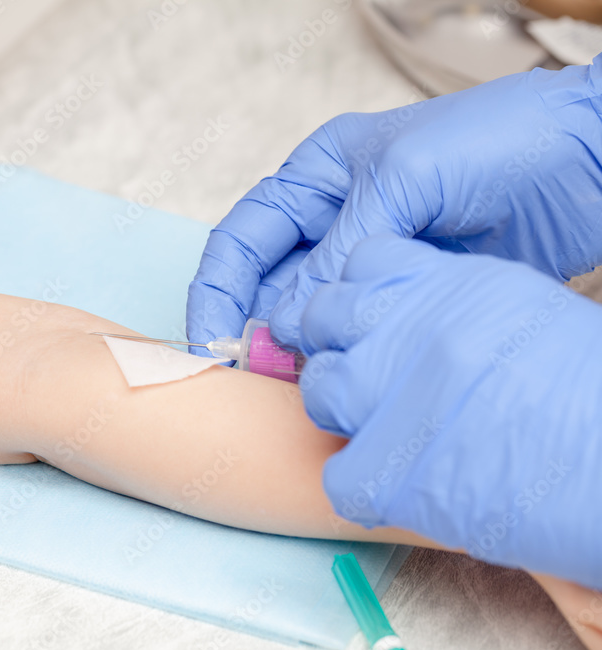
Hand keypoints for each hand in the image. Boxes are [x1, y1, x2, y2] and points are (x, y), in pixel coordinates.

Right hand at [187, 56, 601, 350]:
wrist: (587, 159)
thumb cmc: (497, 140)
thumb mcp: (403, 183)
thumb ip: (339, 253)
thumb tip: (287, 324)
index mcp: (320, 176)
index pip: (245, 236)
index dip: (219, 287)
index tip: (209, 337)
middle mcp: (336, 219)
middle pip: (268, 282)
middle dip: (250, 327)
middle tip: (245, 376)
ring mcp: (372, 260)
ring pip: (310, 313)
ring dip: (292, 349)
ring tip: (287, 385)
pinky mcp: (407, 294)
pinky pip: (356, 331)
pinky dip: (340, 357)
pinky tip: (333, 380)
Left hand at [299, 234, 601, 589]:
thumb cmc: (591, 389)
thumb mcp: (524, 309)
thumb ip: (450, 303)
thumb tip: (404, 314)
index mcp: (446, 283)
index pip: (364, 261)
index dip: (364, 293)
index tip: (376, 320)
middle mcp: (405, 329)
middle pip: (325, 319)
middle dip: (340, 346)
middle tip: (373, 378)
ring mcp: (386, 398)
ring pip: (320, 390)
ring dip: (344, 410)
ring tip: (389, 433)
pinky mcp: (384, 472)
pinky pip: (337, 473)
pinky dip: (363, 484)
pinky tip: (399, 486)